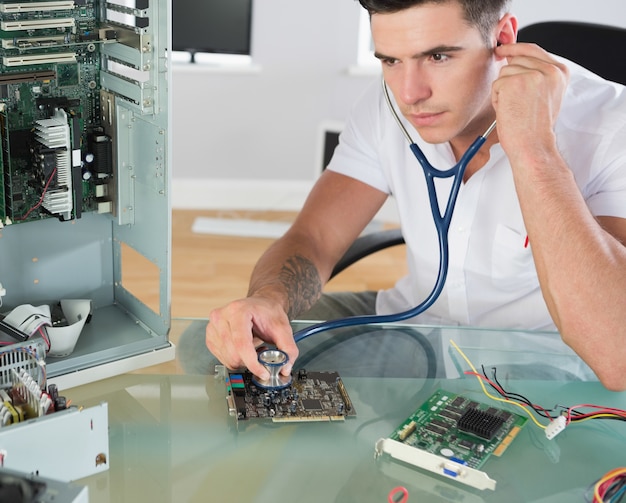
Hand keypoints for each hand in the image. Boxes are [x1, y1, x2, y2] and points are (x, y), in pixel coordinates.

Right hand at [205, 296, 298, 379]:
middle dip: (250, 361)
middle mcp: (221, 317)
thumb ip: (288, 348)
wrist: (259, 305)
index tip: (264, 372)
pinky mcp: (210, 337)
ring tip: (253, 346)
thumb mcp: (283, 328)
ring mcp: (212, 327)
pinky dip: (236, 359)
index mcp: (237, 311)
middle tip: (262, 351)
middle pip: (234, 354)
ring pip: (228, 359)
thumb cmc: (267, 312)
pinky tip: (244, 348)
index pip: (242, 344)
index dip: (253, 363)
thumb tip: (285, 367)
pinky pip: (223, 359)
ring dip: (244, 360)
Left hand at [492, 43, 568, 162]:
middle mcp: (549, 70)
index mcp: (560, 71)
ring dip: (503, 91)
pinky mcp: (515, 82)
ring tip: (515, 108)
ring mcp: (533, 75)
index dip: (514, 48)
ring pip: (504, 72)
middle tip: (516, 102)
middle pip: (515, 60)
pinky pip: (496, 84)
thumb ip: (535, 73)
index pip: (532, 49)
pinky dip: (497, 99)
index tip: (502, 48)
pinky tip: (508, 110)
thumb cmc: (534, 126)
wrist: (532, 145)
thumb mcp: (544, 94)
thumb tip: (512, 56)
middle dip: (508, 79)